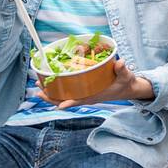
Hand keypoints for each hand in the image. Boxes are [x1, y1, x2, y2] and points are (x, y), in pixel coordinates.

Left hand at [39, 58, 153, 108]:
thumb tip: (120, 62)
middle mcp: (88, 97)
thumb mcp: (125, 75)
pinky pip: (68, 93)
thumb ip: (122, 69)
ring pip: (64, 98)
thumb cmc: (125, 83)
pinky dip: (58, 90)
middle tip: (39, 89)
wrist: (127, 89)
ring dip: (51, 93)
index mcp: (96, 95)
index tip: (60, 105)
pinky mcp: (84, 92)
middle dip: (52, 96)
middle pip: (67, 100)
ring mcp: (85, 95)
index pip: (81, 100)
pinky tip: (50, 84)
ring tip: (39, 86)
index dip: (71, 103)